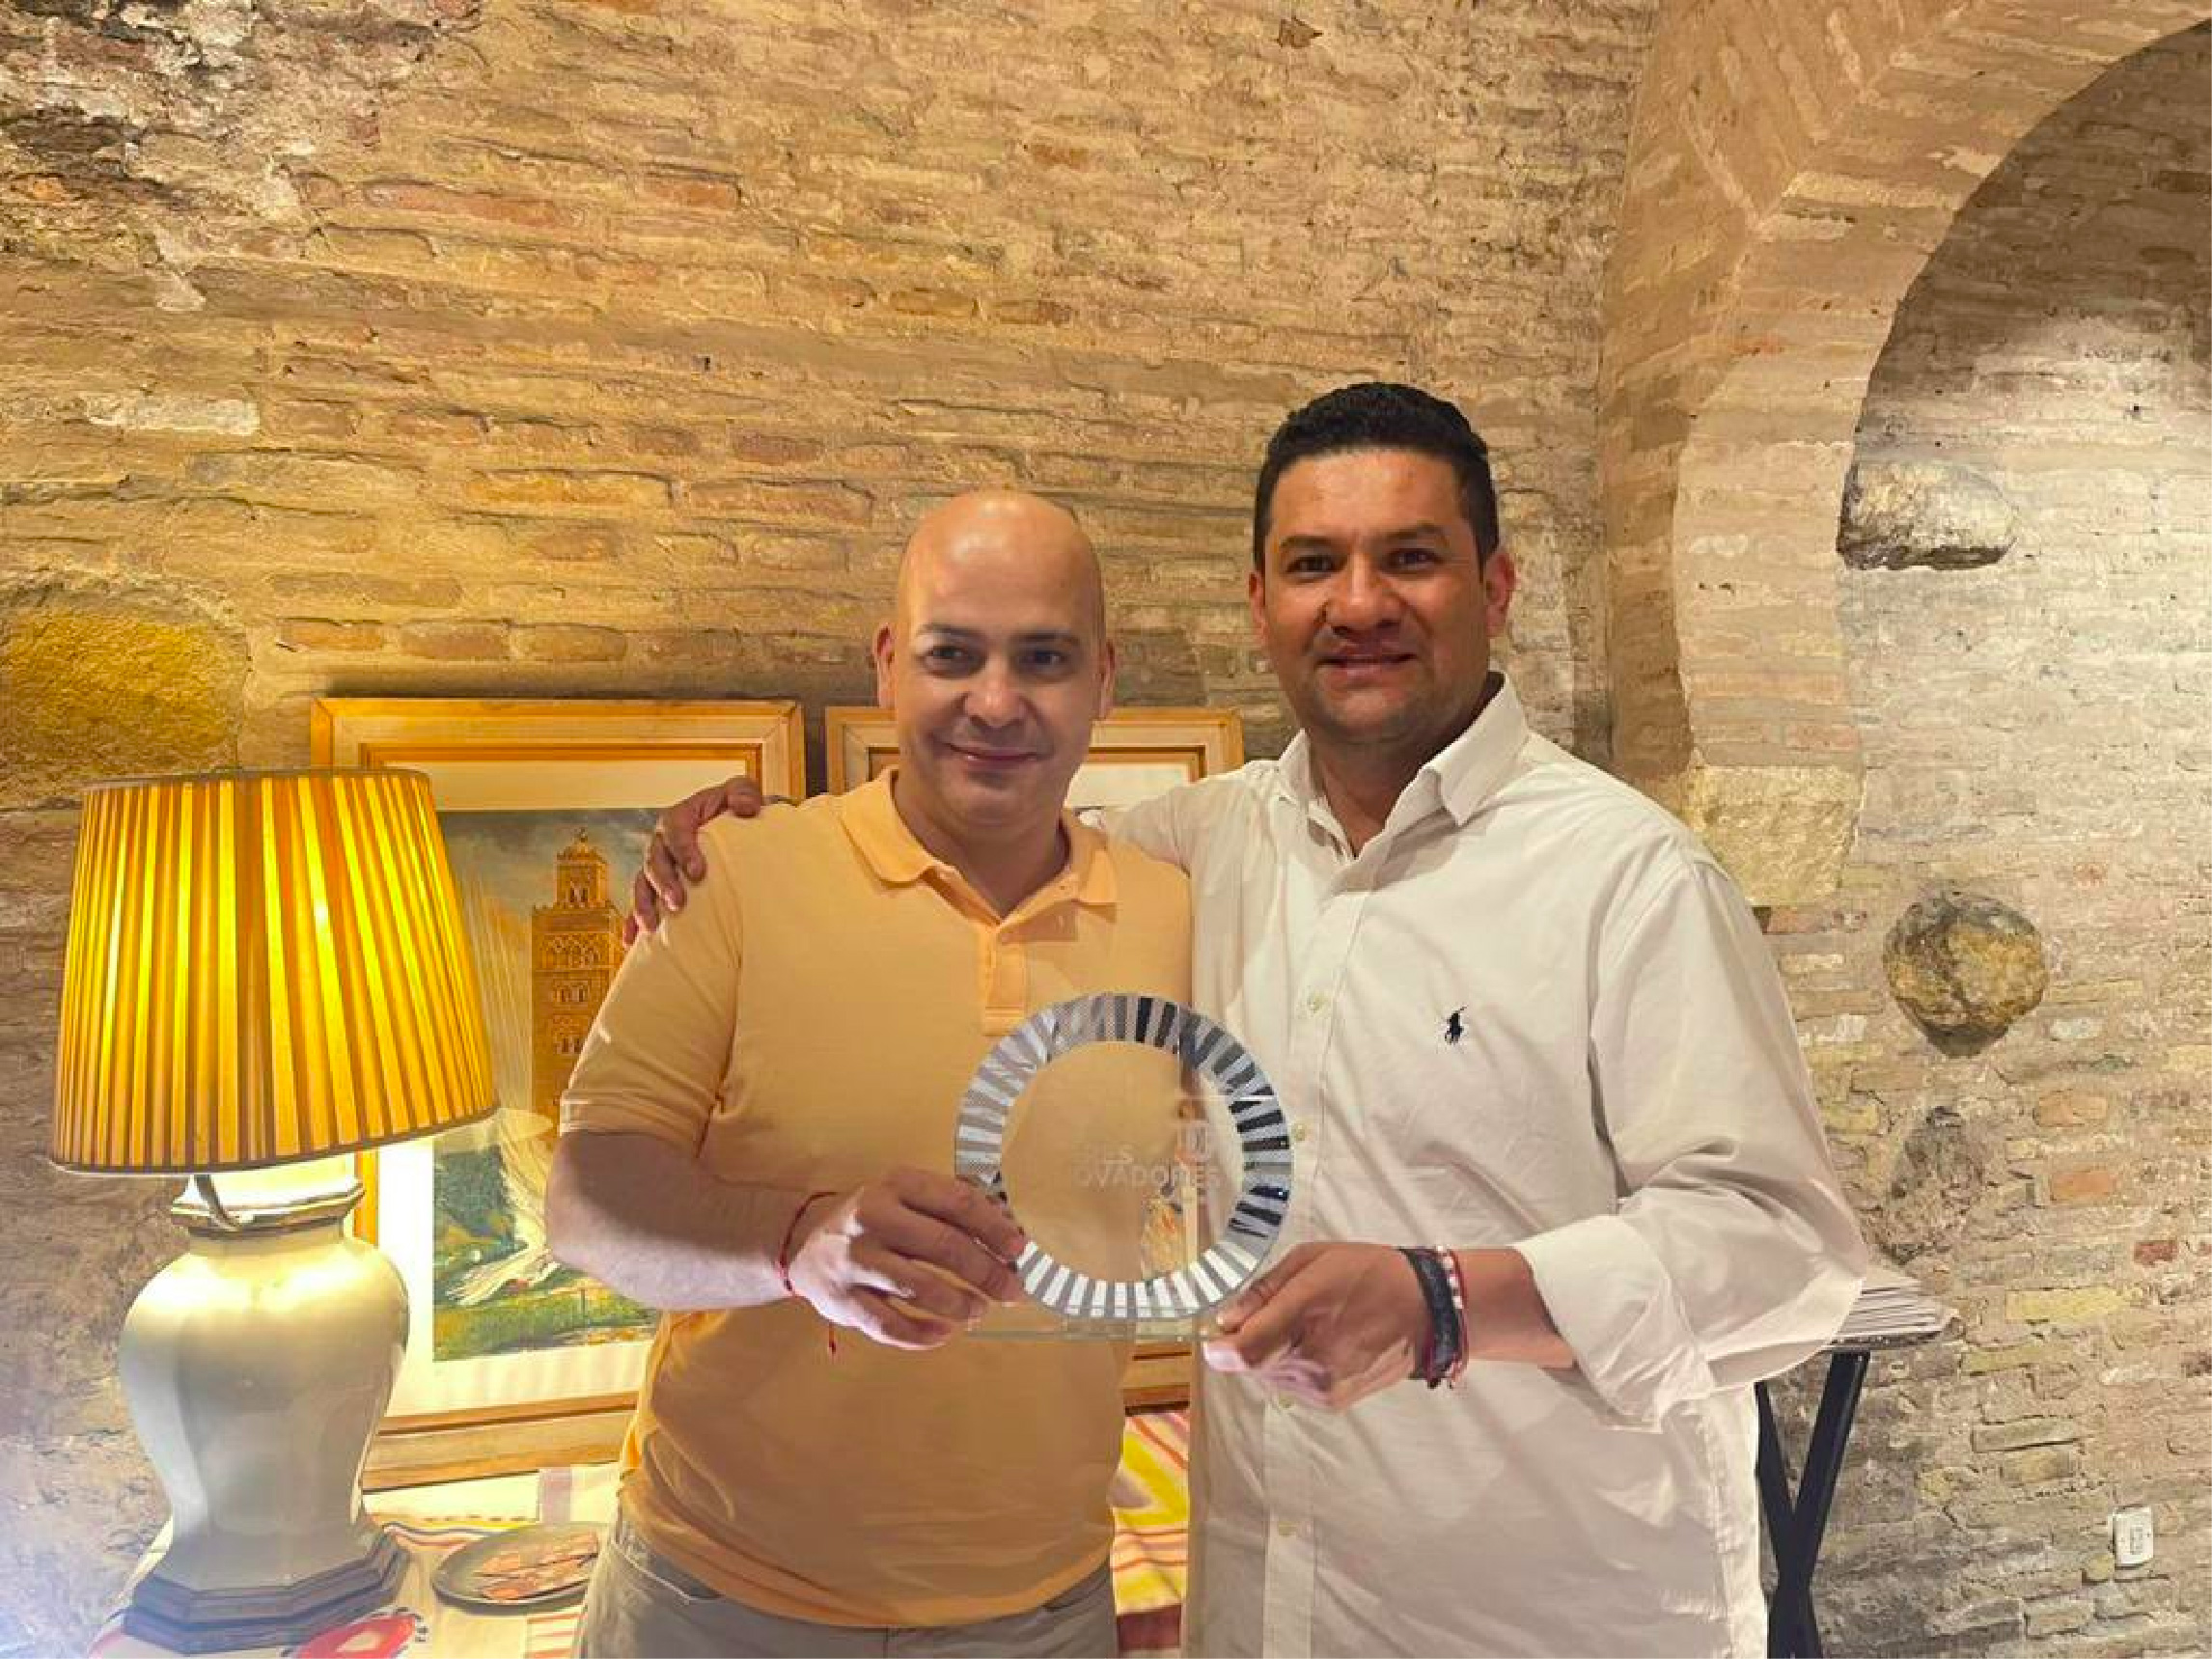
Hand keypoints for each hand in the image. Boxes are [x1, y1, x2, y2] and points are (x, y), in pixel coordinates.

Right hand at [625, 776, 779, 942]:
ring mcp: (658, 865)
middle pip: (654, 860)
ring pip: (642, 883)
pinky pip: (641, 903)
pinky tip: (633, 941)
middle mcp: (663, 841)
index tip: (697, 872)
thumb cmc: (735, 810)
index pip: (674, 829)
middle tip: (678, 902)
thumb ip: (743, 793)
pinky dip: (634, 921)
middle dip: (663, 882)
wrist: (736, 830)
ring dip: (644, 904)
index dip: (682, 850)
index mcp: (680, 817)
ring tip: (653, 926)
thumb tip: (746, 807)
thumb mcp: (741, 794)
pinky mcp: (658, 887)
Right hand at [787, 1168, 1029, 1350]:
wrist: (805, 1246)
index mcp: (896, 1185)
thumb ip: (951, 1210)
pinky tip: (944, 1334)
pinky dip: (923, 1335)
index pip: (956, 1202)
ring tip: (979, 1310)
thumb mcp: (906, 1199)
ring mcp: (855, 1261)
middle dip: (987, 1273)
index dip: (993, 1227)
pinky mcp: (842, 1301)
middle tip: (1013, 1291)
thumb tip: (1009, 1232)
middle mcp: (872, 1218)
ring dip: (960, 1304)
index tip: (1019, 1249)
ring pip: (920, 1288)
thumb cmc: (875, 1221)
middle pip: (944, 1246)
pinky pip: (890, 1326)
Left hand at [1200, 1242, 1427, 1408]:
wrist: (1426, 1310)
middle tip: (1280, 1312)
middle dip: (1252, 1340)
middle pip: (1250, 1364)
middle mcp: (1312, 1363)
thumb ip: (1262, 1292)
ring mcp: (1323, 1388)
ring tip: (1309, 1326)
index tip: (1218, 1333)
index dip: (1220, 1346)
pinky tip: (1321, 1343)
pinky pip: (1291, 1386)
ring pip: (1269, 1375)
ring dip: (1273, 1354)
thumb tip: (1225, 1320)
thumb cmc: (1368, 1274)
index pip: (1243, 1353)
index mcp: (1305, 1318)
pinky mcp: (1332, 1402)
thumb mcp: (1311, 1260)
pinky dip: (1294, 1367)